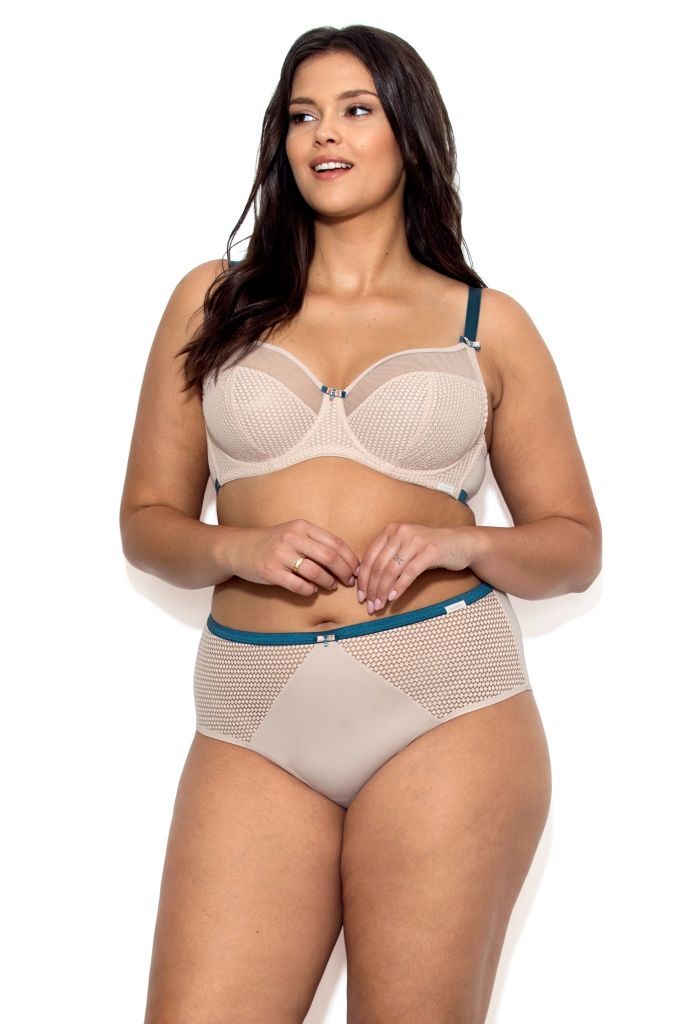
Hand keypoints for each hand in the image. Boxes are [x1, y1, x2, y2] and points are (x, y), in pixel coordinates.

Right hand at [227, 520, 360, 596]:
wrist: (239, 548)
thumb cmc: (273, 543)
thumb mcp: (294, 533)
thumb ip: (317, 543)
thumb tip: (346, 560)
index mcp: (302, 527)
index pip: (335, 543)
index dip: (350, 558)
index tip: (357, 569)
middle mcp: (292, 538)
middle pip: (329, 557)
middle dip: (344, 572)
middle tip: (349, 581)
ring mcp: (281, 554)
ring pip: (315, 572)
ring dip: (328, 582)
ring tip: (331, 585)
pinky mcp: (271, 571)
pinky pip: (298, 585)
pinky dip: (310, 590)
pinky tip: (312, 590)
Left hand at [355, 523, 481, 611]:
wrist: (461, 543)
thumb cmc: (429, 549)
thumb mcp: (405, 548)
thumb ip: (387, 557)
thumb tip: (364, 579)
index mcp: (390, 530)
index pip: (369, 557)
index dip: (363, 579)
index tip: (360, 597)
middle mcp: (401, 532)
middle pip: (378, 565)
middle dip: (372, 589)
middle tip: (369, 606)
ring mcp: (416, 541)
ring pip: (391, 570)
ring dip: (383, 591)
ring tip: (379, 605)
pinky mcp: (430, 551)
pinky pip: (409, 572)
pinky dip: (399, 587)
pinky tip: (394, 598)